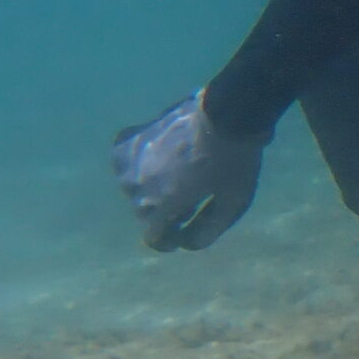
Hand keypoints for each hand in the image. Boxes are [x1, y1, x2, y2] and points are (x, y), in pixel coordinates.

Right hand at [112, 92, 264, 251]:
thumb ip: (208, 230)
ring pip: (133, 189)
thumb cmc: (234, 162)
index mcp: (161, 206)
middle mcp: (136, 188)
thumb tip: (186, 245)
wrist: (226, 113)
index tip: (178, 236)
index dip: (168, 241)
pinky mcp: (125, 141)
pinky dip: (137, 164)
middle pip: (145, 213)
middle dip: (165, 212)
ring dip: (151, 187)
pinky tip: (156, 157)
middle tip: (190, 197)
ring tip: (177, 173)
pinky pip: (124, 162)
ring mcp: (128, 163)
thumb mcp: (233, 203)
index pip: (154, 238)